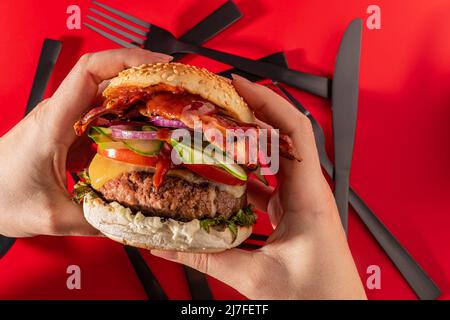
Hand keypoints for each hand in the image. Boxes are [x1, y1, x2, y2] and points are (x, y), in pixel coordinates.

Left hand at [0, 48, 171, 236]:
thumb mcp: (51, 216)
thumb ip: (95, 219)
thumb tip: (133, 217)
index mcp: (54, 122)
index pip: (90, 71)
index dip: (127, 60)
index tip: (158, 66)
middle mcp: (60, 115)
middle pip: (106, 79)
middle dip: (143, 79)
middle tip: (175, 92)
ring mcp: (64, 122)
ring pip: (106, 98)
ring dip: (137, 99)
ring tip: (167, 111)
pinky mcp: (68, 134)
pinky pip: (102, 118)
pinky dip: (126, 120)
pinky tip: (144, 135)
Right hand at [152, 75, 366, 299]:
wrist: (337, 314)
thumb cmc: (318, 297)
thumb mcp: (256, 277)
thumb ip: (208, 259)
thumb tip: (170, 244)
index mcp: (309, 197)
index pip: (293, 131)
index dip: (268, 101)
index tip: (238, 85)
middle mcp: (308, 192)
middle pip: (280, 137)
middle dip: (249, 115)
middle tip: (216, 105)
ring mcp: (300, 201)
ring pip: (271, 160)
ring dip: (244, 145)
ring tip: (213, 134)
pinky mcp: (292, 212)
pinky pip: (266, 183)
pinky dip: (244, 174)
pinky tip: (221, 177)